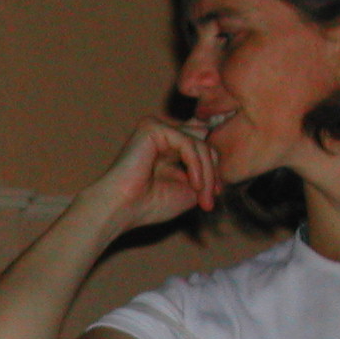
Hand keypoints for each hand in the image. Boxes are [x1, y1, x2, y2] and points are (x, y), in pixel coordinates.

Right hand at [85, 116, 222, 230]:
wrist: (120, 210)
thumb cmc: (149, 205)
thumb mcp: (190, 188)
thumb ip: (207, 170)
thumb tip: (219, 155)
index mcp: (168, 147)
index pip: (203, 144)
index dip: (214, 167)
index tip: (215, 195)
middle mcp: (162, 135)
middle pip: (205, 141)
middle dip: (213, 171)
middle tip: (210, 199)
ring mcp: (156, 129)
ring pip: (199, 142)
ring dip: (207, 173)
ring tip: (202, 196)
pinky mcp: (152, 128)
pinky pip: (188, 142)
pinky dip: (196, 166)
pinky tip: (194, 184)